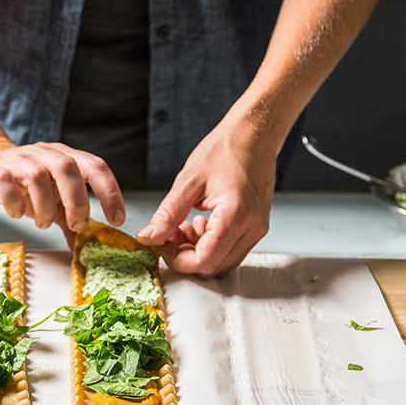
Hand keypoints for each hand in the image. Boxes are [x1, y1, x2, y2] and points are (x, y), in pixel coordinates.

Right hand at [0, 139, 125, 237]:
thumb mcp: (53, 202)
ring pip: (37, 176)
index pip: (95, 166)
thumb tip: (88, 251)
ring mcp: (18, 160)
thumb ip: (71, 222)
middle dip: (77, 201)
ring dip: (45, 207)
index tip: (116, 219)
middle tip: (76, 224)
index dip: (110, 191)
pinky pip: (5, 183)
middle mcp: (44, 154)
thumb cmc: (24, 186)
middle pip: (67, 167)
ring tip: (43, 223)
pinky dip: (14, 204)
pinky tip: (17, 214)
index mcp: (65, 158)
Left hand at [136, 120, 276, 277]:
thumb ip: (167, 214)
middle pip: (213, 267)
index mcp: (235, 215)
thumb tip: (148, 237)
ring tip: (184, 226)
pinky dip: (211, 247)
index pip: (204, 260)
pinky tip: (199, 225)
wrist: (253, 136)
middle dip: (185, 256)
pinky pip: (231, 252)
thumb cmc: (225, 150)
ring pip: (222, 264)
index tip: (162, 242)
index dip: (177, 258)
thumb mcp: (188, 181)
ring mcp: (257, 230)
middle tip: (170, 233)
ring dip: (198, 253)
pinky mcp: (256, 228)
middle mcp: (251, 228)